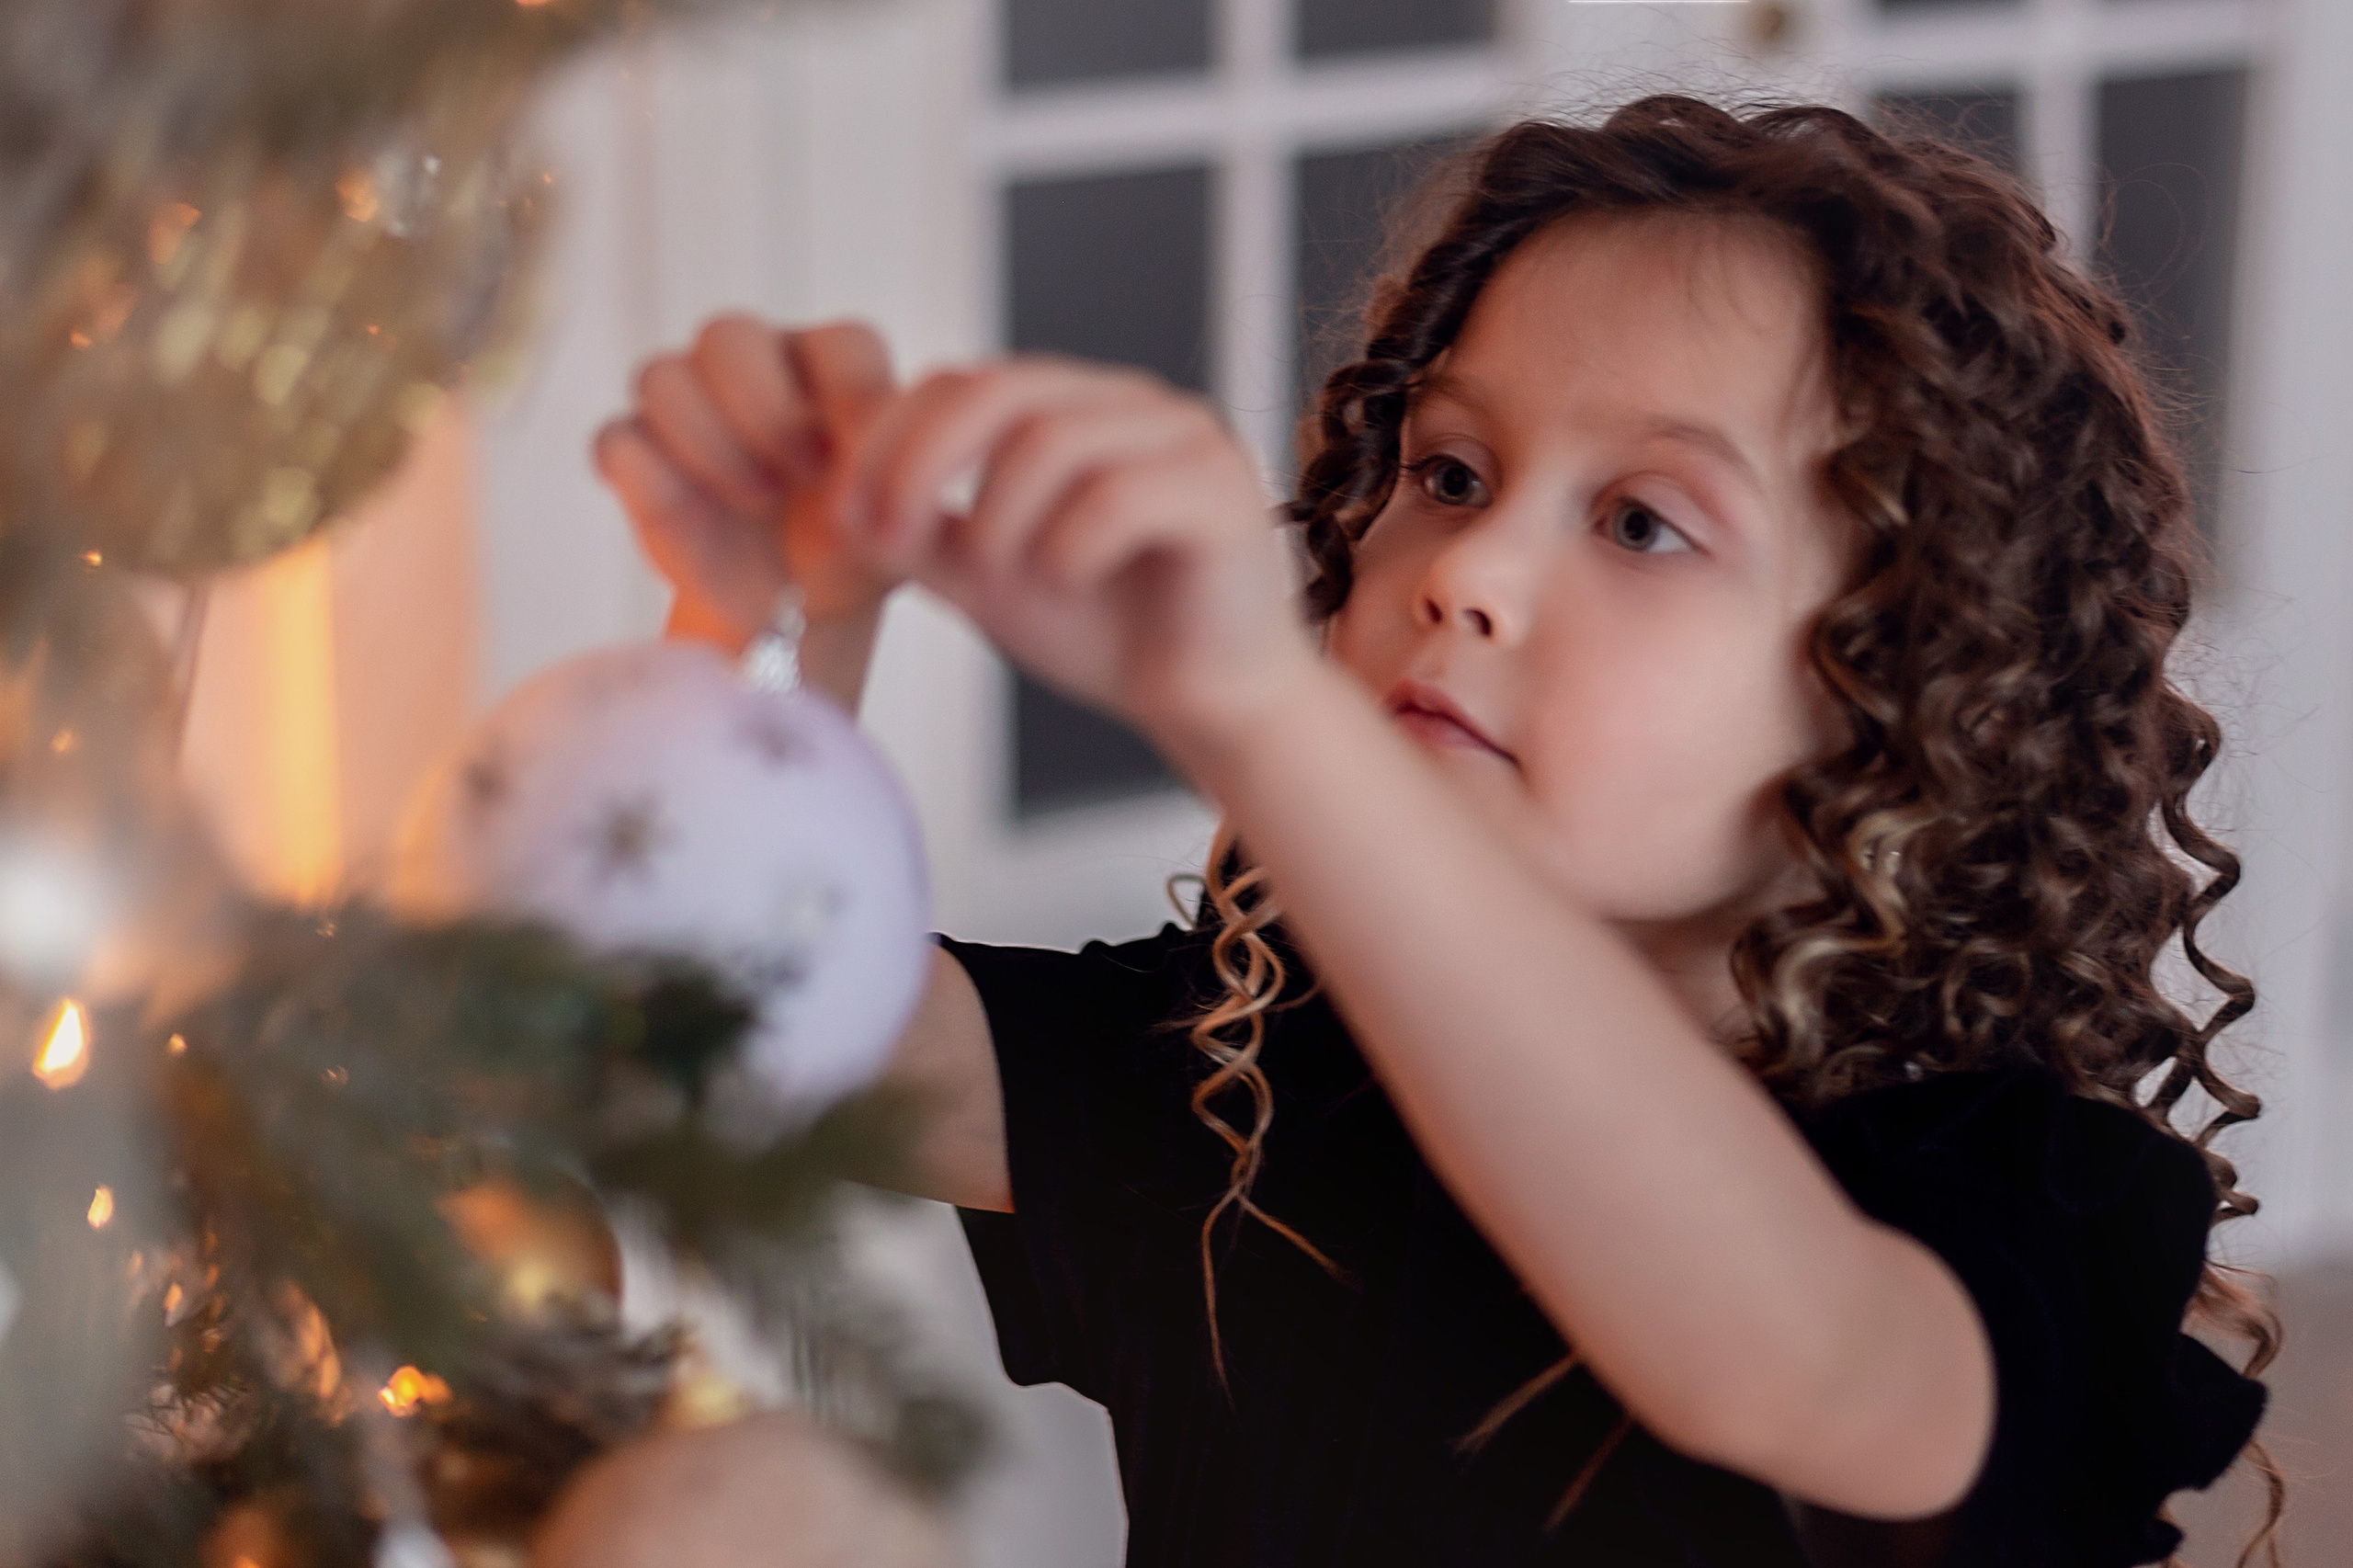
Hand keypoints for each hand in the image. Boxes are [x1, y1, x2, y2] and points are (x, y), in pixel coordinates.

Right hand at [594, 317, 897, 646]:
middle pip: (727, 335)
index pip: (842, 343)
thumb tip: (867, 467)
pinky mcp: (638, 451)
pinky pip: (617, 440)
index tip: (862, 468)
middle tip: (798, 477)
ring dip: (710, 445)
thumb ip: (897, 483)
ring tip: (757, 501)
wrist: (798, 606)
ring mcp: (689, 400)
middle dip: (766, 412)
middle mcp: (757, 363)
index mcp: (833, 365)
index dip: (853, 400)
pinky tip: (695, 516)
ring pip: (661, 376)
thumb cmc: (852, 548)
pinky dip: (652, 480)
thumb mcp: (893, 522)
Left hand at [844, 358, 1317, 759]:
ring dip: (1000, 519)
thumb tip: (842, 507)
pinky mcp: (1224, 490)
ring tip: (1002, 580)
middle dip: (924, 463)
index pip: (960, 382)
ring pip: (1054, 440)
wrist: (1210, 704)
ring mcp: (1184, 436)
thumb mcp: (988, 580)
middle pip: (998, 388)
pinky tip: (1069, 582)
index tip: (849, 515)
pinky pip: (1120, 494)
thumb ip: (923, 538)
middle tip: (894, 537)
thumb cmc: (1109, 636)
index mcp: (1071, 407)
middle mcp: (1129, 403)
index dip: (890, 440)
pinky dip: (1069, 545)